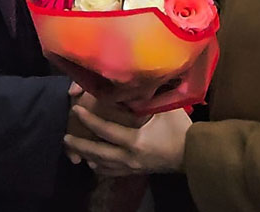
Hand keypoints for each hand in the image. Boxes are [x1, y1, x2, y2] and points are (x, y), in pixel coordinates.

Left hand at [64, 105, 191, 175]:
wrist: (193, 154)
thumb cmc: (180, 129)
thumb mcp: (164, 110)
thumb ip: (145, 100)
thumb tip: (127, 86)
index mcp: (135, 140)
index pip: (106, 130)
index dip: (89, 119)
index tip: (76, 109)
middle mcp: (129, 157)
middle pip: (97, 153)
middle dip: (79, 144)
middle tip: (65, 135)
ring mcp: (132, 167)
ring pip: (102, 165)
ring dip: (86, 156)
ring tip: (73, 149)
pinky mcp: (136, 172)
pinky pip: (112, 173)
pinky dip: (100, 167)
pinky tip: (93, 163)